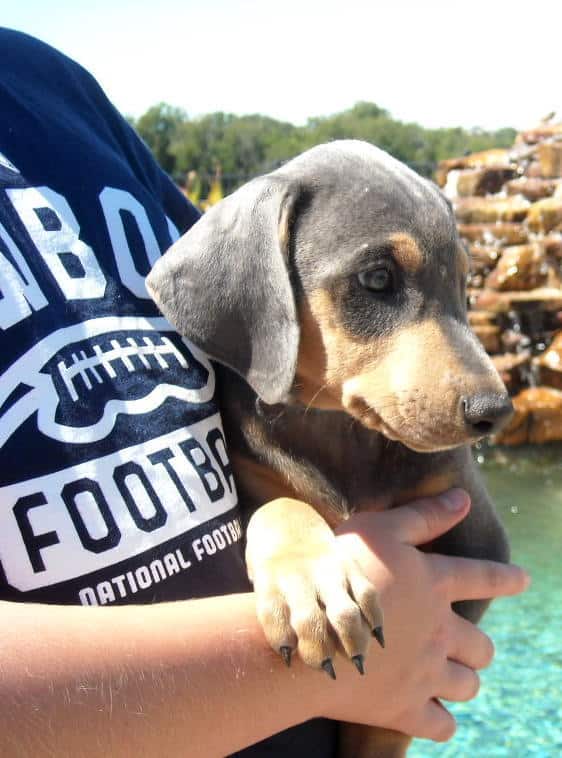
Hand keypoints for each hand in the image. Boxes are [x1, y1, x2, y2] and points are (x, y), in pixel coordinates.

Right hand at [314, 490, 528, 741]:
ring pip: (466, 686)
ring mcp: (424, 673)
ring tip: (447, 675)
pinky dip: (440, 720)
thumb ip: (423, 516)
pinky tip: (431, 710)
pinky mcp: (403, 708)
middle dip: (477, 646)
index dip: (506, 578)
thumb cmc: (336, 571)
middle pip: (481, 647)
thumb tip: (462, 499)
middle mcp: (439, 631)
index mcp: (434, 585)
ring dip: (461, 680)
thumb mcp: (378, 530)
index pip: (483, 578)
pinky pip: (440, 726)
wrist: (305, 630)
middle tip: (461, 644)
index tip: (524, 580)